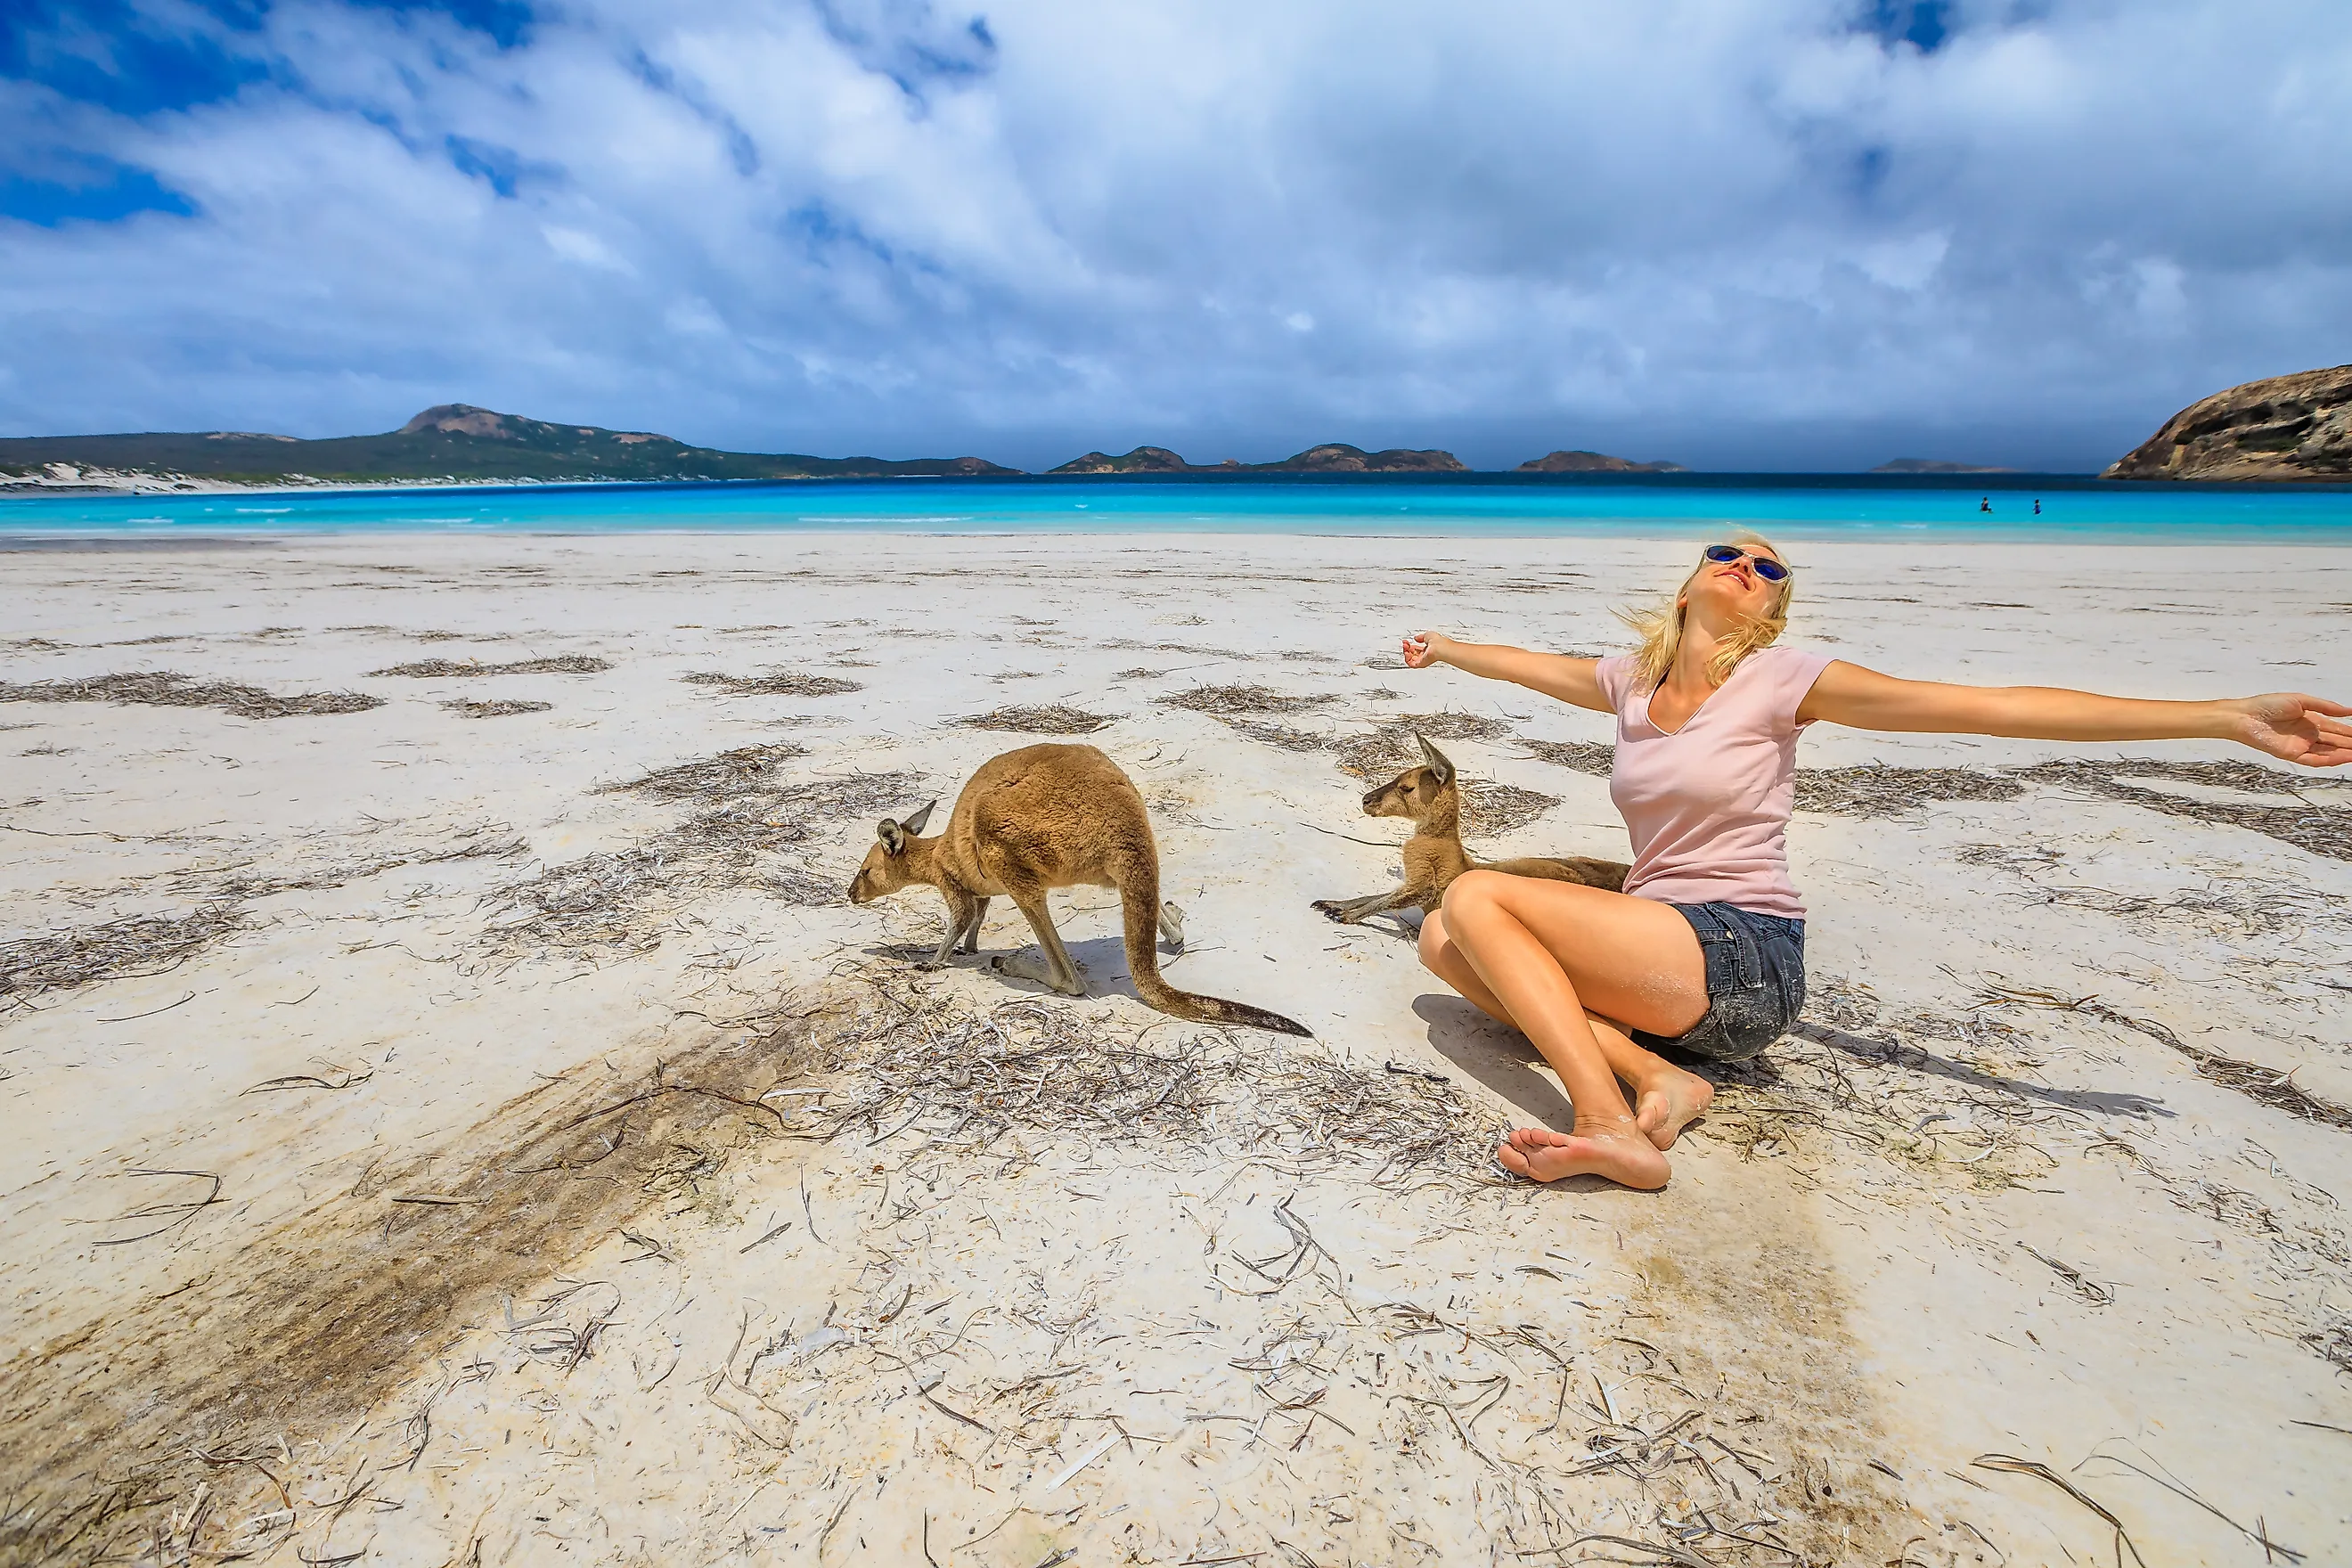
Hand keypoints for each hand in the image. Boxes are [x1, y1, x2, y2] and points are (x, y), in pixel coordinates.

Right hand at [1402, 630, 1447, 669]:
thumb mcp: (1427, 635)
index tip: (1406, 641)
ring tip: (1405, 647)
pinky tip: (1407, 653)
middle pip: (1412, 654)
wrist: (1440, 647)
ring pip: (1410, 659)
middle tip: (1405, 644)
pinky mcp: (1420, 664)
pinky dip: (1407, 659)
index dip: (1410, 645)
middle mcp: (1425, 655)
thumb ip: (1420, 637)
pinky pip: (1410, 664)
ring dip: (1406, 653)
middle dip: (1406, 648)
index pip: (1416, 649)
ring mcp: (1423, 660)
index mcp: (1427, 649)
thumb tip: (1416, 638)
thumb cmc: (1437, 641)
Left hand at [2231, 693, 2351, 767]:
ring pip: (2328, 752)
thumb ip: (2325, 706)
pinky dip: (2330, 760)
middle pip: (2335, 741)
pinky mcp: (2292, 754)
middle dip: (2351, 743)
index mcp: (2311, 721)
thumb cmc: (2268, 705)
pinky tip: (2344, 758)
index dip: (2351, 732)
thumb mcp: (2301, 701)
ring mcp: (2301, 745)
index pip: (2336, 728)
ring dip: (2345, 753)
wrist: (2245, 716)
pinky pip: (2315, 759)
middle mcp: (2308, 734)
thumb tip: (2349, 711)